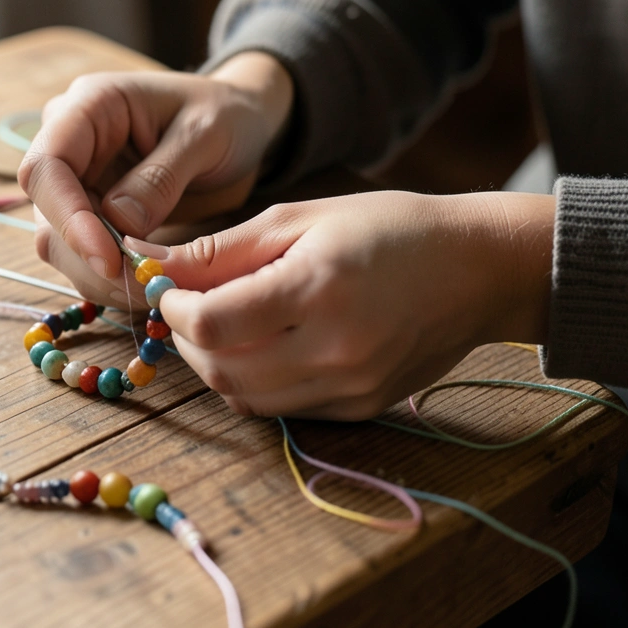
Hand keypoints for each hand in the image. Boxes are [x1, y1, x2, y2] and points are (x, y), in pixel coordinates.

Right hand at [20, 52, 292, 304]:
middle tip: (139, 286)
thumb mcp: (205, 135)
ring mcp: (78, 179)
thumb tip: (118, 223)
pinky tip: (144, 284)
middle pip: (48, 211)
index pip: (48, 165)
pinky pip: (83, 253)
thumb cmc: (225, 114)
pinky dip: (108, 277)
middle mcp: (71, 141)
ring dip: (96, 275)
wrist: (240, 122)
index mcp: (91, 104)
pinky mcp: (92, 211)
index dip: (68, 216)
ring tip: (149, 288)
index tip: (106, 259)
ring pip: (59, 241)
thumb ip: (161, 177)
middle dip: (86, 257)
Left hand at [139, 191, 554, 419]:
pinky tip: (263, 345)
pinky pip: (281, 408)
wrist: (478, 268)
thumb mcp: (301, 219)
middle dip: (185, 340)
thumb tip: (149, 264)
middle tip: (186, 307)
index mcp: (317, 288)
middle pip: (219, 369)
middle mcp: (334, 348)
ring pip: (244, 398)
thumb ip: (221, 250)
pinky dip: (254, 382)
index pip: (210, 323)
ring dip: (214, 365)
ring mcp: (350, 386)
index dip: (171, 309)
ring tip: (221, 325)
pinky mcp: (360, 408)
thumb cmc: (388, 228)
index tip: (166, 287)